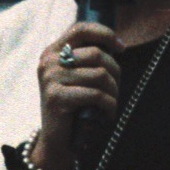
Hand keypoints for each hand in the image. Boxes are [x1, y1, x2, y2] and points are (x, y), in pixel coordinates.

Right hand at [32, 22, 123, 169]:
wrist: (57, 141)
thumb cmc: (74, 107)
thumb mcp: (78, 77)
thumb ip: (89, 59)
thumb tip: (118, 45)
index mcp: (53, 51)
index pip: (81, 28)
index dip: (105, 34)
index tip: (121, 47)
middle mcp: (48, 61)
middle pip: (97, 54)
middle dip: (115, 72)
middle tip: (115, 89)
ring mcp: (50, 79)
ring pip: (100, 75)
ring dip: (114, 91)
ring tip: (111, 102)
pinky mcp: (56, 98)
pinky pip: (96, 95)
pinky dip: (110, 106)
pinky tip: (108, 114)